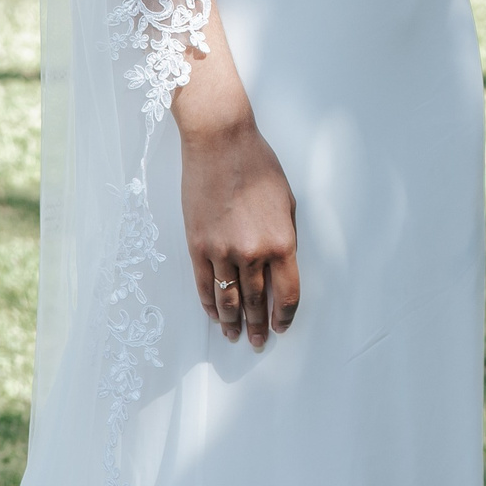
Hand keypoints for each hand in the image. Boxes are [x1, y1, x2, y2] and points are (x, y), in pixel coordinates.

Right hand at [180, 117, 300, 348]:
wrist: (220, 143)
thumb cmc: (258, 165)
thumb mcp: (287, 202)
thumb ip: (285, 238)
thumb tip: (280, 267)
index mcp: (281, 241)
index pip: (287, 293)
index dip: (285, 315)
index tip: (282, 326)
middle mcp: (252, 252)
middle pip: (258, 302)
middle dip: (259, 325)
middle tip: (258, 342)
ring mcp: (222, 251)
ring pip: (229, 299)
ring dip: (233, 323)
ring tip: (234, 337)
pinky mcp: (197, 245)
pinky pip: (204, 285)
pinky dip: (210, 304)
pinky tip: (215, 315)